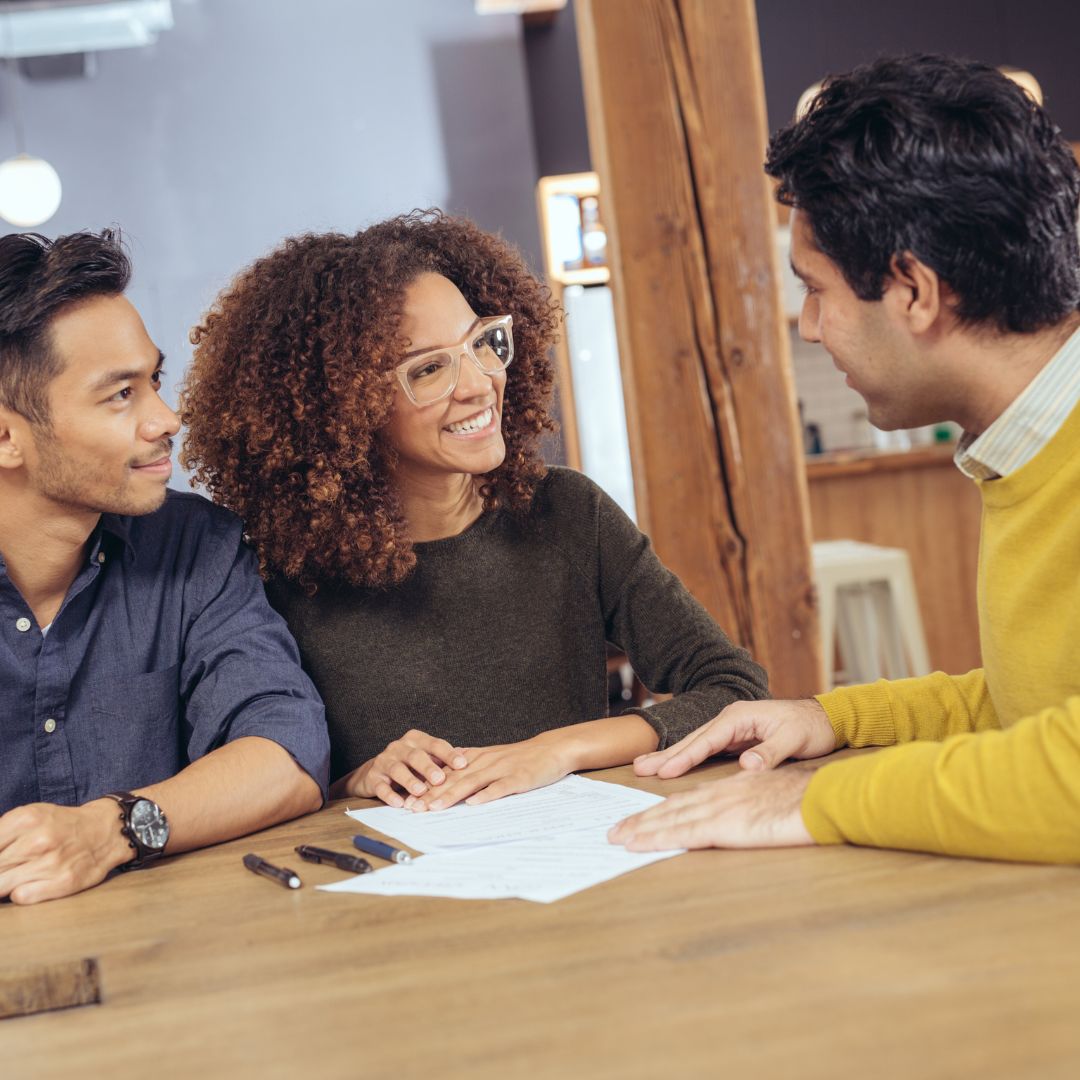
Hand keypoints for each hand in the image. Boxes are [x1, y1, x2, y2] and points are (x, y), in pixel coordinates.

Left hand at [0, 799, 132, 904]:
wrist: (106, 830)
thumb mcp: (29, 815)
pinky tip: (29, 882)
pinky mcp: (63, 882)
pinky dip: (20, 893)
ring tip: (15, 875)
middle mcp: (39, 840)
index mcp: (26, 819)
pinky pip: (21, 896)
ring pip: (1, 886)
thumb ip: (0, 834)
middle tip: (7, 869)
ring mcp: (51, 863)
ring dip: (3, 883)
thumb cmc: (61, 825)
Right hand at [332, 729, 468, 806]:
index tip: (462, 764)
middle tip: (440, 779)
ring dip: (410, 781)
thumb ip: (444, 759)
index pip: (435, 744)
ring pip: (397, 769)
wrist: (375, 772)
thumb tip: (471, 758)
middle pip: (415, 756)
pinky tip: (399, 803)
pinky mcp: (373, 777)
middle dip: (428, 767)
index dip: (448, 754)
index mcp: (416, 739)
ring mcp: (385, 761)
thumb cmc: (408, 765)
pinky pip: (381, 786)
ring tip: (421, 791)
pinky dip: (390, 795)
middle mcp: (399, 747)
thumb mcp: (426, 758)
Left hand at [411, 736, 572, 811]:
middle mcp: (485, 762)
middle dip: (430, 794)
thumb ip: (470, 765)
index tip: (407, 800)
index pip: (446, 773)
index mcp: (477, 758)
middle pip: (453, 779)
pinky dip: (486, 795)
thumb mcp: (492, 757)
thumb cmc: (521, 757)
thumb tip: (446, 776)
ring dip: (451, 795)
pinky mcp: (518, 778)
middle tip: (412, 808)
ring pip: (471, 782)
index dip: (425, 786)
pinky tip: (473, 804)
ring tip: (433, 807)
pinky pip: (500, 788)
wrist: (552, 749)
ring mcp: (501, 769)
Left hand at [608, 767, 815, 850]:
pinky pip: (682, 832)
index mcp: (732, 789)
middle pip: (672, 807)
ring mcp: (719, 808)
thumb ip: (752, 808)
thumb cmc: (807, 802)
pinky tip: (638, 844)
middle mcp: (720, 795)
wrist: (824, 798)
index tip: (642, 820)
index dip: (663, 810)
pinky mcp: (723, 825)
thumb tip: (744, 820)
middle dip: (642, 819)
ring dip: (640, 829)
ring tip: (617, 838)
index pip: (689, 800)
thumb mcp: (772, 800)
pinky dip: (656, 837)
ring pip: (670, 818)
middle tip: (615, 831)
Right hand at [633, 698, 835, 778]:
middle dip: (666, 754)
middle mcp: (730, 720)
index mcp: (739, 716)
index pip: (706, 739)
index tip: (664, 771)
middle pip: (693, 739)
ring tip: (645, 767)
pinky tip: (673, 767)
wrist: (825, 719)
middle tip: (639, 767)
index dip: (685, 756)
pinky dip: (687, 759)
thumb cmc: (810, 727)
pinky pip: (705, 751)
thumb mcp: (794, 738)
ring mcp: (731, 730)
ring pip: (696, 744)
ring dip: (672, 756)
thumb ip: (770, 751)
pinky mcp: (735, 740)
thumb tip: (746, 765)